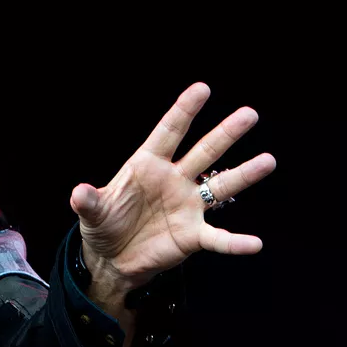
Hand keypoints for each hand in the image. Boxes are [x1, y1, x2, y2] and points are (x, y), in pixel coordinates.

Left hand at [71, 82, 275, 292]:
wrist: (112, 258)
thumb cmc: (104, 224)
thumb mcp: (92, 212)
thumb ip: (88, 202)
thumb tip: (79, 193)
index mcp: (147, 165)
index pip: (169, 132)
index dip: (183, 111)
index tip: (202, 89)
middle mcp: (173, 180)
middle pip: (204, 152)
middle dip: (225, 133)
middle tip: (249, 114)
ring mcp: (187, 206)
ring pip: (220, 185)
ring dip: (244, 174)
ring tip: (268, 161)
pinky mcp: (192, 235)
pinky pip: (218, 237)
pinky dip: (235, 241)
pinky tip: (255, 243)